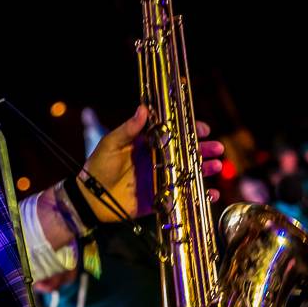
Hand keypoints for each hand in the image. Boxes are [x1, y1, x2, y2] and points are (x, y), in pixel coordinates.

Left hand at [81, 105, 224, 221]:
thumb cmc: (98, 166)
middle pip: (186, 153)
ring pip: (188, 172)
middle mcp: (158, 160)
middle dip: (203, 150)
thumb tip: (144, 108)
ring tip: (216, 166)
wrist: (90, 198)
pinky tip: (211, 194)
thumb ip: (128, 129)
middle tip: (217, 148)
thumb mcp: (111, 144)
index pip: (173, 133)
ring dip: (204, 169)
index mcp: (147, 144)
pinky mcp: (161, 198)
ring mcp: (161, 179)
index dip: (190, 130)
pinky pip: (184, 195)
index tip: (204, 128)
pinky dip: (199, 196)